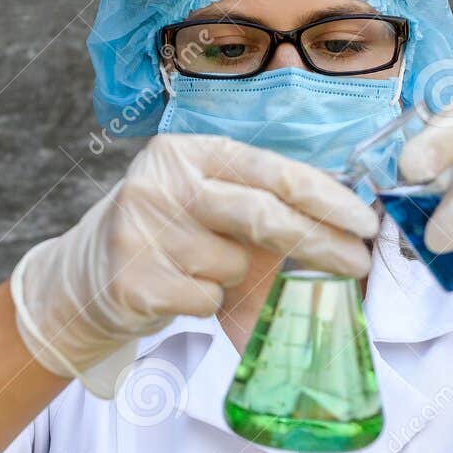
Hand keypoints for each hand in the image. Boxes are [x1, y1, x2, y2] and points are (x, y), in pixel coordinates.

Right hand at [12, 134, 378, 392]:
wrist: (88, 279)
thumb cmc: (173, 238)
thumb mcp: (213, 205)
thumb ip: (267, 206)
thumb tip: (350, 229)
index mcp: (190, 151)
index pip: (273, 170)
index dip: (326, 197)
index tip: (365, 221)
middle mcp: (162, 181)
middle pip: (262, 214)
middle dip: (318, 243)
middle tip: (357, 264)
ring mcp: (142, 229)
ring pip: (234, 265)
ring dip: (237, 277)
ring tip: (202, 269)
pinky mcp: (132, 278)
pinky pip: (206, 299)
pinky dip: (207, 302)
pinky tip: (178, 288)